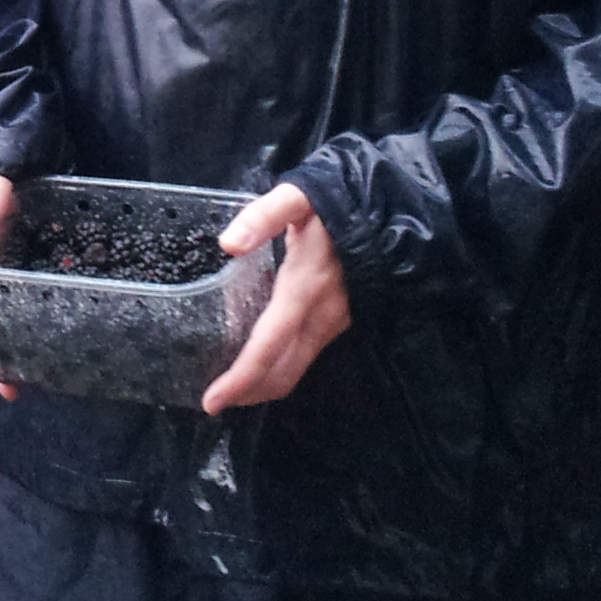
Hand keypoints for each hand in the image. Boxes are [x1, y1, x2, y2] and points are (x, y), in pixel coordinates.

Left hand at [199, 182, 352, 414]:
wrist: (389, 209)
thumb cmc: (336, 202)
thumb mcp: (297, 197)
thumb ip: (262, 217)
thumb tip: (228, 244)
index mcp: (304, 289)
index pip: (268, 347)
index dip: (240, 378)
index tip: (212, 401)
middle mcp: (321, 315)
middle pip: (283, 371)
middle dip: (248, 393)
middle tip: (213, 402)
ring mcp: (334, 321)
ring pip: (297, 368)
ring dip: (265, 385)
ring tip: (231, 389)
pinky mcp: (340, 319)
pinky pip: (307, 355)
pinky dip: (281, 368)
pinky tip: (261, 361)